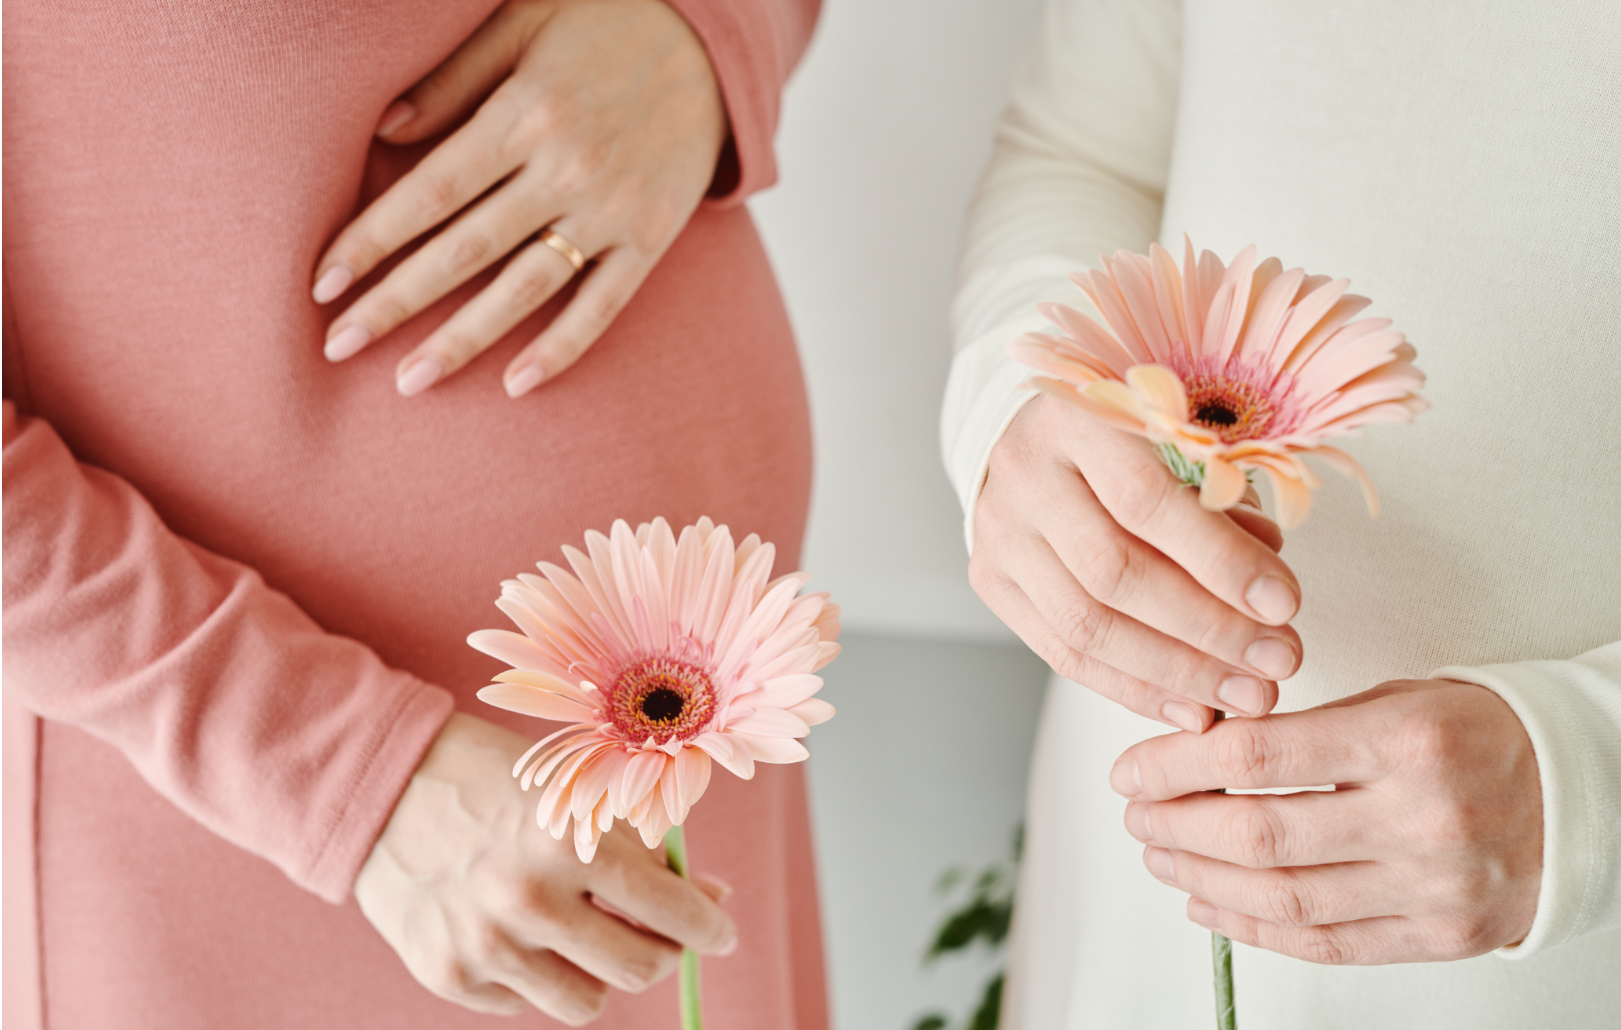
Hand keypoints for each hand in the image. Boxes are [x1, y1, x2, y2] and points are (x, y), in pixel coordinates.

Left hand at [311, 0, 726, 398]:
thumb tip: (382, 132)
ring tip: (408, 382)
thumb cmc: (604, 21)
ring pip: (525, 288)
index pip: (430, 191)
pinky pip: (603, 304)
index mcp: (526, 114)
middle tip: (336, 346)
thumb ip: (453, 78)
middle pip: (464, 250)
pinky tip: (516, 386)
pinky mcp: (651, 237)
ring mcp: (612, 210)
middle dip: (395, 302)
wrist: (712, 40)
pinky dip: (563, 348)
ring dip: (462, 340)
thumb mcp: (523, 21)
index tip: (322, 282)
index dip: (371, 239)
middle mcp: (566, 169)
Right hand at [355, 713, 735, 1023]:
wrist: (382, 780)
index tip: (721, 930)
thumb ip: (639, 846)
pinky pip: (524, 1004)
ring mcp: (485, 947)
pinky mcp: (446, 975)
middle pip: (637, 968)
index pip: (671, 911)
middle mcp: (529, 902)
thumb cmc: (491, 775)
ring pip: (585, 1003)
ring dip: (600, 972)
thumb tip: (706, 898)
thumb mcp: (573, 791)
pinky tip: (522, 931)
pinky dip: (537, 975)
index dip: (710, 926)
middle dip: (663, 951)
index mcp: (569, 843)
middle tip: (661, 932)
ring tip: (586, 932)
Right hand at [971, 394, 1303, 732]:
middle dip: (1207, 629)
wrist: (1043, 434)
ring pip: (1083, 625)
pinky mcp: (992, 579)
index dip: (1218, 559)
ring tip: (1244, 695)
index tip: (1284, 604)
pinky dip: (1133, 688)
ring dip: (1176, 672)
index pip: (1145, 501)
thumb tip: (1267, 596)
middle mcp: (1025, 472)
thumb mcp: (1187, 434)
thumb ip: (1224, 500)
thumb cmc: (1134, 431)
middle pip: (1112, 572)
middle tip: (1278, 662)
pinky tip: (1191, 706)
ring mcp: (999, 530)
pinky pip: (1062, 652)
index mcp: (1077, 414)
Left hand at [1111, 678, 1542, 963]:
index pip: (1257, 757)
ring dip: (1201, 881)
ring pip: (1283, 899)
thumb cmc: (1472, 735)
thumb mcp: (1392, 700)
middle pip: (1259, 835)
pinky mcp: (1441, 936)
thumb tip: (1193, 753)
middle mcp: (1422, 818)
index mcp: (1405, 741)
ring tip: (1162, 856)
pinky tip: (1210, 905)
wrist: (1577, 791)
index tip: (1132, 770)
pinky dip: (1253, 929)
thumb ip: (1301, 731)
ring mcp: (1433, 887)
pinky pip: (1326, 944)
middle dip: (1176, 827)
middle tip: (1137, 814)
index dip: (1176, 766)